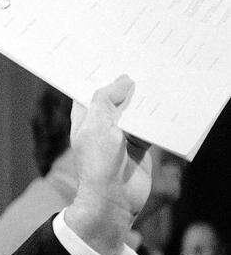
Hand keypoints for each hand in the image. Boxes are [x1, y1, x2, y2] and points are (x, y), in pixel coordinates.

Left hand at [65, 75, 152, 254]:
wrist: (113, 199)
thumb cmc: (97, 164)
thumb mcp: (97, 126)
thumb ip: (107, 101)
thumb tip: (124, 80)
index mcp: (85, 117)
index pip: (90, 90)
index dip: (99, 75)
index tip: (112, 55)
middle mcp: (102, 124)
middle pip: (116, 98)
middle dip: (127, 84)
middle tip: (142, 62)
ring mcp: (122, 135)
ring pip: (136, 111)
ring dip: (146, 100)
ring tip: (158, 77)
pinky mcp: (140, 146)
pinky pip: (151, 127)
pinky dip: (158, 118)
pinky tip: (168, 103)